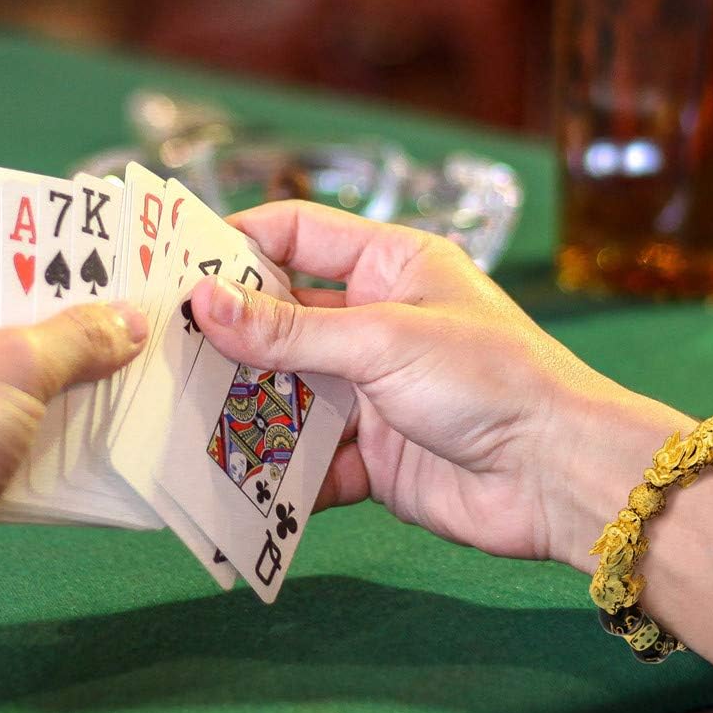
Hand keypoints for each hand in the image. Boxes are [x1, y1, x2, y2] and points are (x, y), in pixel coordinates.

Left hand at [0, 233, 145, 597]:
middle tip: (119, 289)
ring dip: (56, 364)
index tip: (78, 229)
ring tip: (120, 350)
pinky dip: (42, 415)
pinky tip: (93, 414)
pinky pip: (1, 417)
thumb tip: (133, 322)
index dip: (18, 229)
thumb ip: (79, 337)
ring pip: (0, 366)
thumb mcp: (16, 368)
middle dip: (55, 304)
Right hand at [191, 202, 676, 565]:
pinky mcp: (374, 457)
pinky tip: (229, 478)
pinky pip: (308, 463)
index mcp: (391, 267)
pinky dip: (276, 473)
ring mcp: (373, 393)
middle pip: (281, 321)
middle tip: (154, 348)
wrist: (558, 477)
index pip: (297, 234)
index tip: (170, 263)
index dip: (235, 243)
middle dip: (225, 337)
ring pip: (287, 394)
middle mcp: (377, 324)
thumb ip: (291, 329)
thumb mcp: (384, 340)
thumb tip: (203, 302)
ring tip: (172, 415)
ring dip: (242, 407)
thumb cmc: (493, 380)